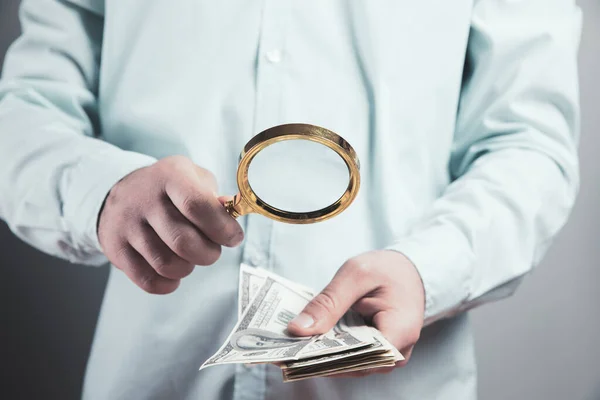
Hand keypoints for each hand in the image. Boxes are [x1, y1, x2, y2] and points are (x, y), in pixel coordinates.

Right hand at [98, 156, 242, 293]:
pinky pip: (147, 280)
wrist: (122, 192)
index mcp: (170, 175)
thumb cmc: (169, 188)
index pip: (198, 206)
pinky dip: (168, 283)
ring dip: (188, 268)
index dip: (223, 228)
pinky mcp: (116, 248)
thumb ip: (216, 198)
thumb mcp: (194, 178)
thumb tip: (230, 218)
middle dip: (208, 254)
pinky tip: (174, 272)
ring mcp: (127, 224)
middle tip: (211, 250)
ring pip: (166, 264)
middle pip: (184, 241)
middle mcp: (145, 198)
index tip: (233, 238)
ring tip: (190, 257)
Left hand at [287, 250, 424, 376]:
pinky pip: (345, 355)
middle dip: (312, 357)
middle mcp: (393, 355)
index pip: (356, 357)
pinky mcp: (370, 353)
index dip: (321, 357)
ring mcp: (382, 357)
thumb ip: (329, 302)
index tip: (289, 352)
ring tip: (282, 346)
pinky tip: (300, 340)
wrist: (409, 271)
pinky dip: (324, 347)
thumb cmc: (388, 269)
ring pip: (344, 364)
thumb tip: (298, 330)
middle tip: (277, 350)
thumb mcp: (356, 274)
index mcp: (398, 333)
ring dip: (315, 354)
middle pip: (347, 364)